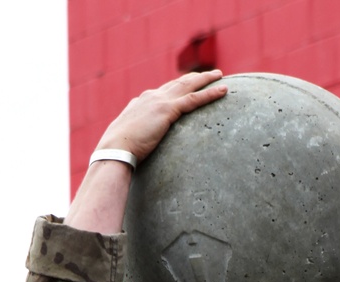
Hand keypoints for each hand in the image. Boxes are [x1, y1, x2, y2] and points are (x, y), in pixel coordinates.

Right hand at [96, 71, 227, 164]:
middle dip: (195, 77)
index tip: (189, 83)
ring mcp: (160, 101)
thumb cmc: (120, 148)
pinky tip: (223, 91)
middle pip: (178, 83)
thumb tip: (141, 135)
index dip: (179, 86)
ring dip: (205, 80)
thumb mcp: (130, 135)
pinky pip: (194, 100)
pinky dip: (210, 94)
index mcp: (144, 101)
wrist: (116, 147)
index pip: (165, 91)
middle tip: (210, 74)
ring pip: (188, 86)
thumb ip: (139, 130)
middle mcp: (152, 96)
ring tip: (220, 76)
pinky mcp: (167, 110)